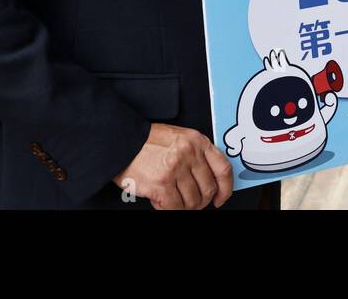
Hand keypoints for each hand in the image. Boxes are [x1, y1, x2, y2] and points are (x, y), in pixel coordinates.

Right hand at [113, 123, 232, 209]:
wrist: (122, 140)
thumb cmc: (148, 141)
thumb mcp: (180, 138)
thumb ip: (196, 155)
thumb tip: (209, 180)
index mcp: (197, 141)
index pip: (223, 169)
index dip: (225, 189)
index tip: (220, 198)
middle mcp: (189, 154)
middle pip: (208, 189)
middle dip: (201, 202)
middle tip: (191, 203)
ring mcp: (176, 169)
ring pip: (192, 201)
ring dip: (184, 206)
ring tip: (172, 199)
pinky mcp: (161, 183)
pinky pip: (175, 207)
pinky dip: (168, 208)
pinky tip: (161, 200)